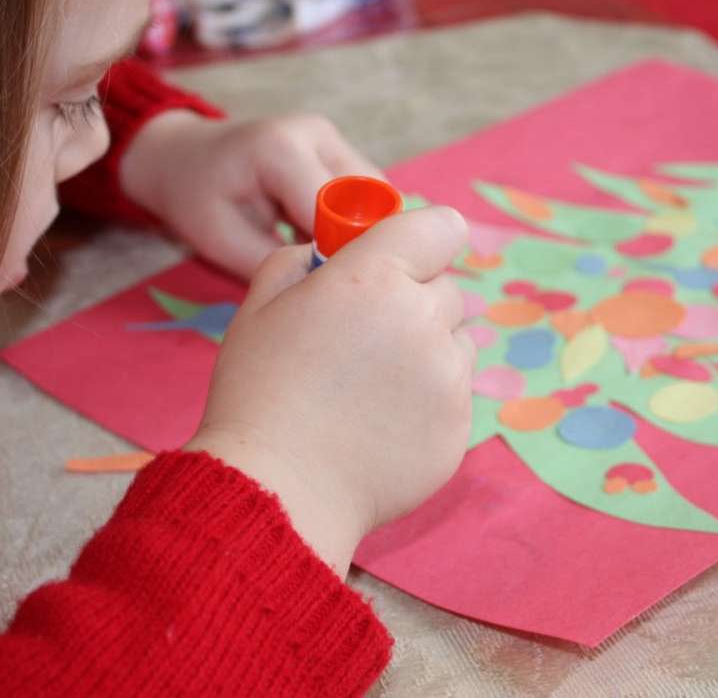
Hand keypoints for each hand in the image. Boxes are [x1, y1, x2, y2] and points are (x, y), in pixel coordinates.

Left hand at [121, 111, 380, 277]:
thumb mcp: (223, 242)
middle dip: (357, 244)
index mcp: (282, 150)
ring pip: (377, 198)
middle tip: (331, 279)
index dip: (339, 253)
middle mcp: (317, 134)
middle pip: (369, 202)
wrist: (182, 157)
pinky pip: (368, 195)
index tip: (326, 287)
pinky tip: (331, 242)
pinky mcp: (341, 150)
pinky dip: (357, 222)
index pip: (337, 212)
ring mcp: (333, 138)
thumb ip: (278, 264)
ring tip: (328, 258)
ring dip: (361, 233)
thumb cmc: (194, 199)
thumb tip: (329, 286)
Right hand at [186, 207, 474, 573]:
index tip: (404, 258)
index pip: (441, 226)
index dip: (423, 240)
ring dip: (428, 351)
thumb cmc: (259, 394)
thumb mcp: (258, 307)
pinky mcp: (459, 427)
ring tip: (372, 387)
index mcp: (375, 277)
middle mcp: (423, 319)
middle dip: (414, 301)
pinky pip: (456, 395)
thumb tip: (327, 251)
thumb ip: (298, 261)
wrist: (278, 491)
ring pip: (457, 343)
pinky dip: (429, 401)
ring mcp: (448, 377)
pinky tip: (380, 424)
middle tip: (367, 337)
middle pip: (447, 289)